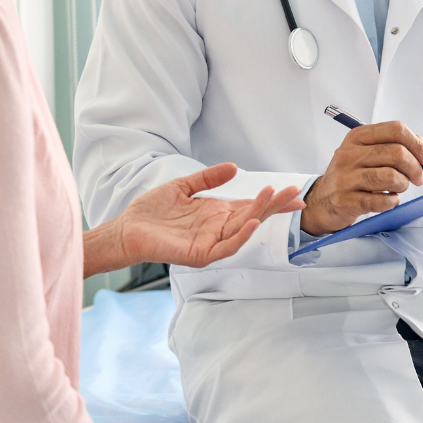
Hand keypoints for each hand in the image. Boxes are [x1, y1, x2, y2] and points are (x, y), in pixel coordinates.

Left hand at [117, 163, 304, 268]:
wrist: (128, 228)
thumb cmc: (152, 211)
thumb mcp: (184, 186)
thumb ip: (208, 178)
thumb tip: (234, 167)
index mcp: (217, 214)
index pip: (251, 206)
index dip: (272, 200)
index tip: (295, 193)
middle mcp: (218, 229)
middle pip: (253, 216)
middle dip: (274, 205)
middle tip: (295, 192)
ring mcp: (211, 243)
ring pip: (242, 229)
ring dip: (260, 214)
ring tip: (272, 197)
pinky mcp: (200, 254)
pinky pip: (226, 248)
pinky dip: (241, 236)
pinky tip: (251, 222)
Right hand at [300, 121, 422, 235]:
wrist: (323, 200)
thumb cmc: (350, 175)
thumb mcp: (366, 152)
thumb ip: (393, 144)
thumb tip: (422, 146)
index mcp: (357, 137)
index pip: (395, 130)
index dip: (417, 144)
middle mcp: (349, 154)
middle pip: (397, 153)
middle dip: (415, 167)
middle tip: (417, 177)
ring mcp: (346, 177)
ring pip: (391, 176)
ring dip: (403, 184)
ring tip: (399, 188)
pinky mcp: (346, 200)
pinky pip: (382, 200)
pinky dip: (392, 201)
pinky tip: (388, 199)